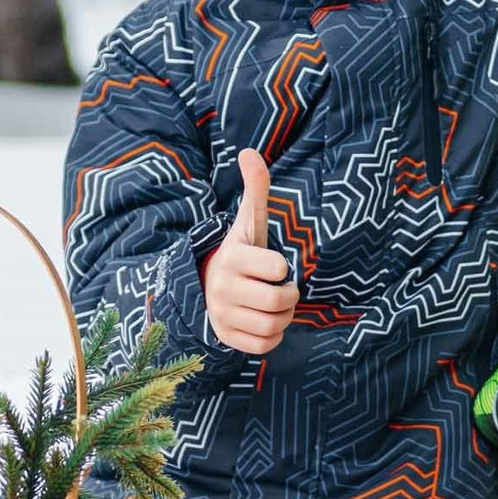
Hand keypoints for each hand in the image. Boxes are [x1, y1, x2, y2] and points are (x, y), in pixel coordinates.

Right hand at [203, 148, 296, 353]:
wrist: (208, 285)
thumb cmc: (242, 252)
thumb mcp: (249, 221)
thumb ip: (256, 188)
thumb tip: (249, 151)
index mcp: (233, 258)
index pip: (277, 268)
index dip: (284, 268)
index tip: (275, 265)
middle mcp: (222, 287)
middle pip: (277, 300)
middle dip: (290, 297)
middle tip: (283, 290)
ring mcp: (221, 315)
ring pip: (272, 326)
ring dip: (283, 318)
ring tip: (276, 306)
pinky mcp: (225, 337)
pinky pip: (262, 347)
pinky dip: (273, 338)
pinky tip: (267, 322)